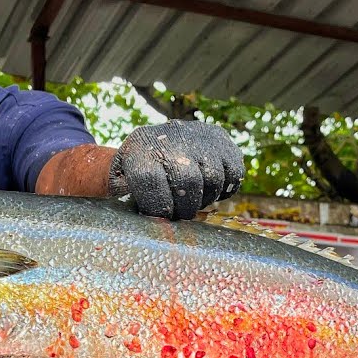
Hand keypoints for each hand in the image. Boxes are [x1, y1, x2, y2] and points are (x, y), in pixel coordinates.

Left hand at [109, 120, 243, 219]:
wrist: (157, 141)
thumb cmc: (139, 172)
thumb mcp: (123, 180)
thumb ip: (131, 197)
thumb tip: (150, 221)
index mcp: (140, 148)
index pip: (148, 179)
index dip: (157, 206)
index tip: (161, 216)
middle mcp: (172, 137)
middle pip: (187, 181)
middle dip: (185, 207)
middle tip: (181, 213)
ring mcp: (201, 136)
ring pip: (213, 179)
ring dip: (205, 198)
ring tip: (194, 199)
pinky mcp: (222, 139)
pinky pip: (234, 174)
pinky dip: (224, 189)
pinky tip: (209, 189)